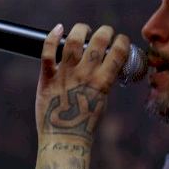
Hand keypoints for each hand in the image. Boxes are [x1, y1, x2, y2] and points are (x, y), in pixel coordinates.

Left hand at [35, 23, 131, 142]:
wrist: (63, 139)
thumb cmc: (84, 123)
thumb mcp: (102, 101)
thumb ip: (103, 82)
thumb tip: (104, 65)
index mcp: (103, 82)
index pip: (118, 52)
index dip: (121, 41)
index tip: (120, 40)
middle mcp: (85, 75)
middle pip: (98, 40)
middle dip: (105, 31)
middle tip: (104, 32)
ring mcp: (65, 75)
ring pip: (73, 40)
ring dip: (80, 29)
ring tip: (83, 30)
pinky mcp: (47, 78)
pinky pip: (47, 52)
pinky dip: (52, 36)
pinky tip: (59, 29)